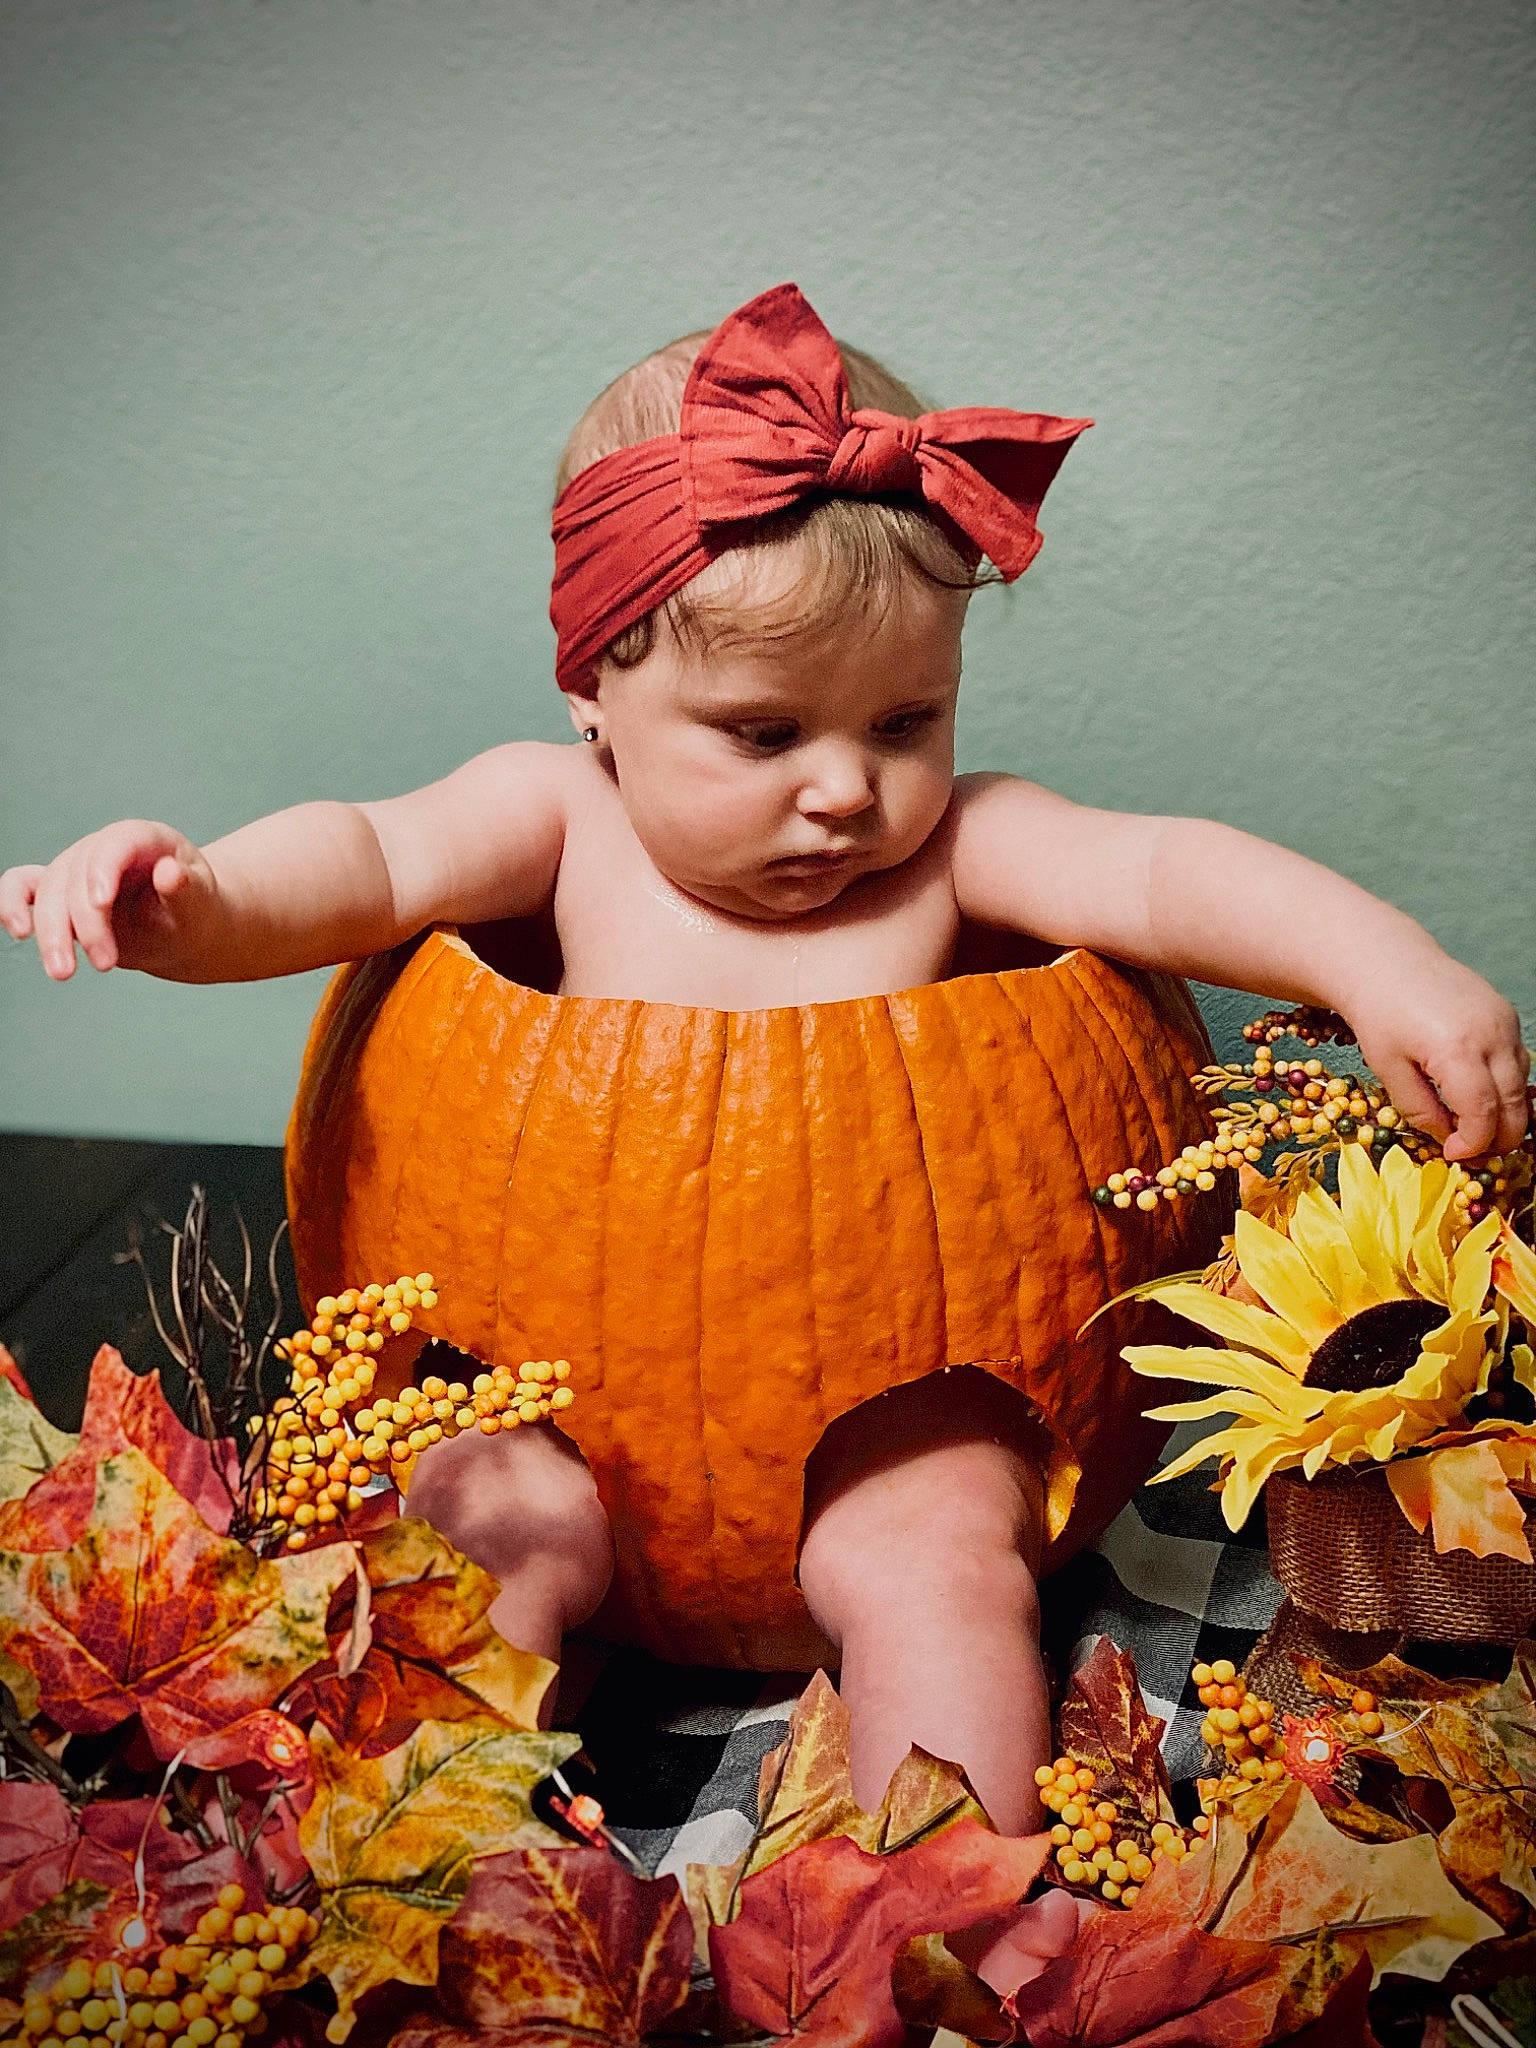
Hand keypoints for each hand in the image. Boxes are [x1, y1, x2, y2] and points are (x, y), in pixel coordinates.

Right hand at [0, 820, 216, 979]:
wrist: (184, 928)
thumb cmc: (196, 911)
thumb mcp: (201, 902)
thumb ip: (186, 888)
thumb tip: (169, 872)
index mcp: (145, 839)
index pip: (117, 843)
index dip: (103, 868)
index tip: (101, 903)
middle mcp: (104, 848)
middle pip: (77, 873)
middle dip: (85, 921)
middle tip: (105, 966)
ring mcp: (77, 868)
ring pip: (48, 890)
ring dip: (50, 932)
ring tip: (63, 973)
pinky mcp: (60, 892)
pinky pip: (23, 888)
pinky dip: (11, 905)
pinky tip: (16, 930)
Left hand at [1344, 950, 1530, 1162]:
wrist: (1388, 963)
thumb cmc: (1379, 1016)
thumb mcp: (1388, 1069)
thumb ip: (1420, 1110)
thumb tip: (1447, 1141)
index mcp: (1456, 1049)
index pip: (1483, 1113)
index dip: (1473, 1143)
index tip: (1454, 1154)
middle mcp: (1492, 1034)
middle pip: (1514, 1104)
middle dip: (1497, 1137)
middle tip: (1471, 1151)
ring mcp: (1505, 1022)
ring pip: (1521, 1085)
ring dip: (1504, 1114)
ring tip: (1472, 1128)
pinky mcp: (1508, 1015)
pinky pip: (1518, 1062)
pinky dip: (1505, 1086)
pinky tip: (1478, 1095)